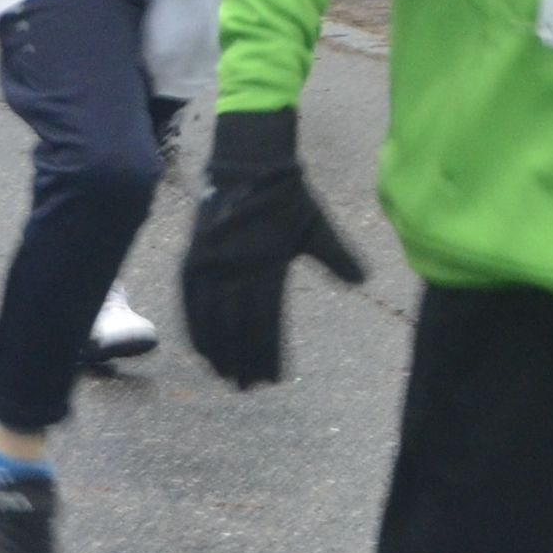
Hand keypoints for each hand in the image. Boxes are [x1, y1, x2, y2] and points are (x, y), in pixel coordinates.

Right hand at [181, 109, 366, 386]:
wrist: (249, 163)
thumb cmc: (288, 198)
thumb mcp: (316, 227)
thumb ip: (338, 257)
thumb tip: (364, 281)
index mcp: (268, 265)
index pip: (266, 323)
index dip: (267, 354)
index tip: (273, 379)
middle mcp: (236, 268)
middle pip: (237, 328)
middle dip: (242, 361)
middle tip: (247, 388)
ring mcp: (211, 264)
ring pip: (211, 319)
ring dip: (217, 350)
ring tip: (224, 376)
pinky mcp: (193, 258)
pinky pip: (189, 301)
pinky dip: (193, 326)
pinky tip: (199, 348)